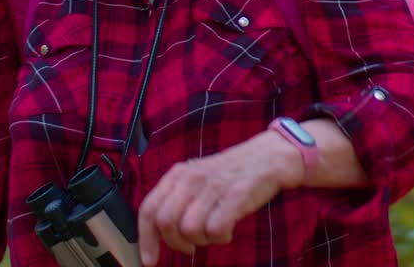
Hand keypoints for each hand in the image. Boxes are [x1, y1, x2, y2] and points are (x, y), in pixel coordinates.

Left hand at [137, 130, 302, 265]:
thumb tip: (157, 234)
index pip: (149, 209)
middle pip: (166, 222)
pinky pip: (216, 228)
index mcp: (178, 175)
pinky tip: (227, 231)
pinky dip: (220, 238)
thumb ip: (176, 200)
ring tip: (213, 233)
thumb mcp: (196, 179)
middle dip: (176, 243)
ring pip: (190, 229)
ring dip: (201, 240)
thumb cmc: (230, 175)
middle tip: (190, 246)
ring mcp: (213, 186)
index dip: (146, 239)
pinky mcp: (235, 195)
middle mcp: (192, 178)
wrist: (267, 156)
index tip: (150, 259)